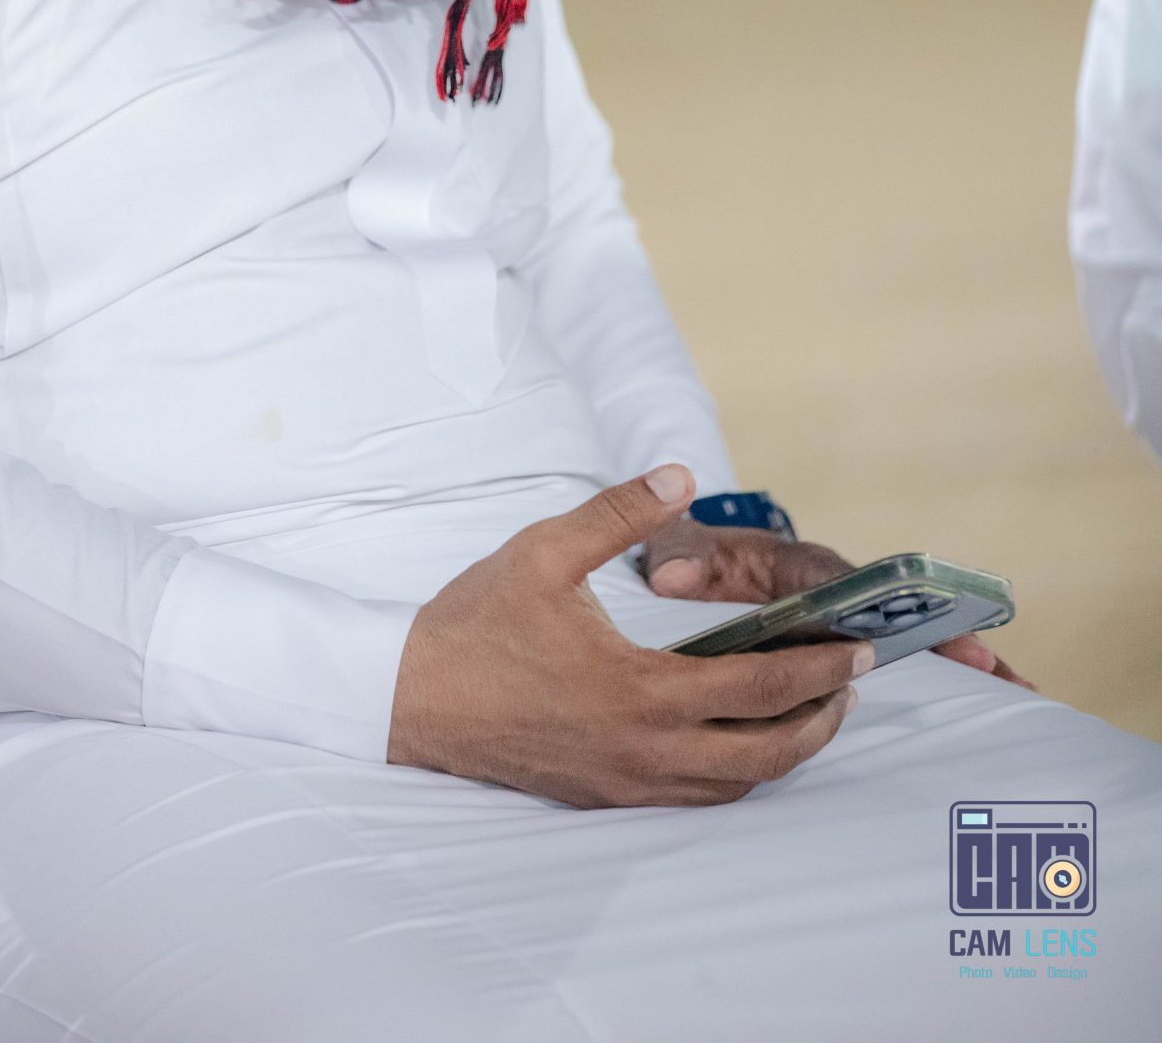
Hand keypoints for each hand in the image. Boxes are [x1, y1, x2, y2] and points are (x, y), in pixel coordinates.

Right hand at [387, 464, 869, 808]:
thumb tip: (679, 476)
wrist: (413, 698)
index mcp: (640, 690)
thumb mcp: (545, 549)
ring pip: (736, 785)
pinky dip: (738, 772)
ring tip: (812, 710)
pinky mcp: (607, 794)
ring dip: (785, 751)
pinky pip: (696, 796)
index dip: (820, 670)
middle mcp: (644, 749)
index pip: (760, 689)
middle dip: (822, 718)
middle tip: (854, 683)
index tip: (859, 649)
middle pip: (767, 753)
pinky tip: (741, 739)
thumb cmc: (478, 622)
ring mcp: (627, 781)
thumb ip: (619, 512)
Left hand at [641, 521, 1037, 689]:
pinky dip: (940, 668)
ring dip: (956, 656)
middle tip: (997, 667)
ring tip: (1017, 689)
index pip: (836, 581)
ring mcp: (840, 614)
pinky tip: (988, 696)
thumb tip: (673, 576)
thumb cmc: (687, 557)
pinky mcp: (841, 638)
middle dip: (942, 633)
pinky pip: (895, 652)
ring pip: (904, 633)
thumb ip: (678, 560)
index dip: (874, 602)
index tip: (909, 621)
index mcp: (792, 564)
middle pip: (892, 610)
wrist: (686, 560)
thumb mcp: (677, 555)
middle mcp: (826, 586)